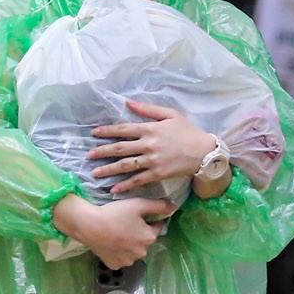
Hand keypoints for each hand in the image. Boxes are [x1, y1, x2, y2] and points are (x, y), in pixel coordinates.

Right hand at [52, 195, 175, 269]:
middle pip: (144, 240)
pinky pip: (120, 258)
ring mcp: (127, 261)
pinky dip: (118, 252)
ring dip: (129, 244)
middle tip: (125, 223)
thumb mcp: (138, 204)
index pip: (157, 227)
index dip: (148, 220)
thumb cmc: (114, 213)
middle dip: (139, 233)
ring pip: (133, 251)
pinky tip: (111, 243)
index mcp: (149, 238)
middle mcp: (142, 253)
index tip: (136, 216)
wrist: (88, 225)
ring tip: (116, 233)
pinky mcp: (114, 265)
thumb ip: (158, 205)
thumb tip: (174, 207)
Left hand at [88, 101, 217, 193]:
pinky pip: (137, 180)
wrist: (205, 152)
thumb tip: (128, 103)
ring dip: (109, 170)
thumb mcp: (170, 115)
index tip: (94, 133)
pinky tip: (113, 190)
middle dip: (102, 152)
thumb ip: (148, 109)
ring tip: (95, 173)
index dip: (107, 131)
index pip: (123, 129)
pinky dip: (124, 186)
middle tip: (88, 155)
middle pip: (120, 148)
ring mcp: (152, 160)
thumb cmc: (188, 131)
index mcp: (150, 129)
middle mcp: (148, 145)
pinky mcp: (157, 174)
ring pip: (125, 165)